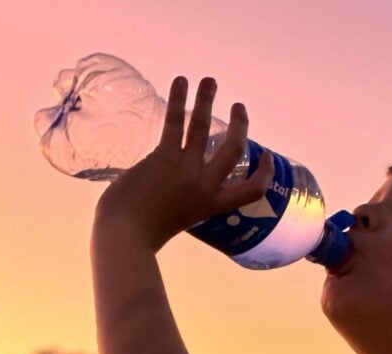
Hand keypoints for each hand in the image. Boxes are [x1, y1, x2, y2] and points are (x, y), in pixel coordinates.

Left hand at [94, 76, 273, 251]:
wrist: (126, 234)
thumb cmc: (145, 232)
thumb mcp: (178, 218)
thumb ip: (183, 198)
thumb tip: (172, 181)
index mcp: (213, 204)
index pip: (253, 190)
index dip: (265, 172)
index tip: (265, 155)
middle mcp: (205, 185)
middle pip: (234, 148)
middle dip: (240, 124)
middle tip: (239, 106)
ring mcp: (186, 169)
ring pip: (204, 127)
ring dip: (208, 100)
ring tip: (210, 80)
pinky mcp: (163, 157)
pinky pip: (175, 122)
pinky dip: (178, 99)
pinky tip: (180, 81)